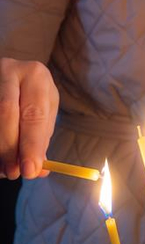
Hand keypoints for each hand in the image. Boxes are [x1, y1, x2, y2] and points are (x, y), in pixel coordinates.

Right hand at [0, 58, 58, 178]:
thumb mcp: (41, 110)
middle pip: (6, 111)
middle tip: (13, 173)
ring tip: (4, 169)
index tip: (31, 170)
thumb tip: (40, 170)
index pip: (34, 113)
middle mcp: (10, 70)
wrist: (8, 77)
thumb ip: (40, 138)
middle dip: (10, 148)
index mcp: (35, 75)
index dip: (32, 144)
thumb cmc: (28, 98)